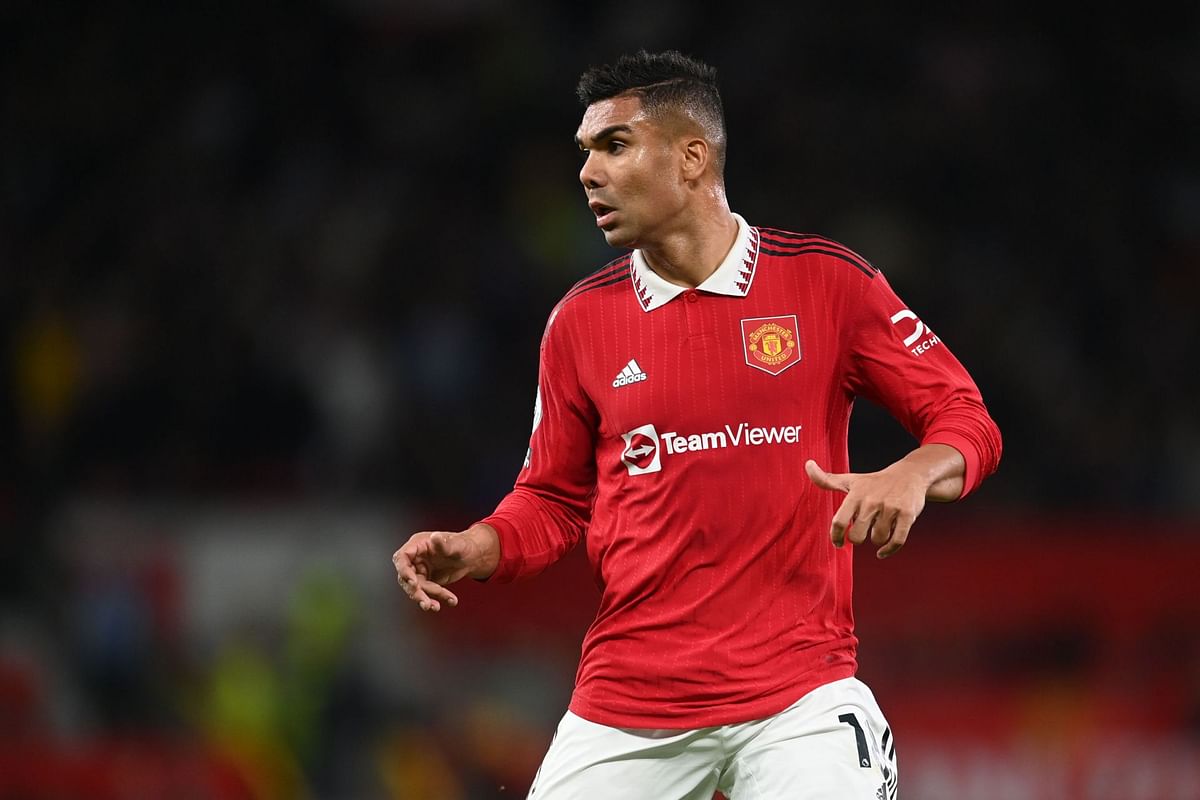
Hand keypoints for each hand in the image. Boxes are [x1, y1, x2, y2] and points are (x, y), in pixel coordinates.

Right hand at [392, 524, 499, 611]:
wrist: (472, 556)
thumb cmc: (462, 544)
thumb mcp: (455, 544)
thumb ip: (443, 543)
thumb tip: (435, 537)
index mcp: (418, 545)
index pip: (402, 557)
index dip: (404, 571)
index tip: (414, 583)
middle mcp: (416, 558)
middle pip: (406, 578)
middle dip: (416, 592)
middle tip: (426, 603)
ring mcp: (420, 571)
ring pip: (417, 588)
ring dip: (426, 598)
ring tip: (436, 607)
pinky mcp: (427, 581)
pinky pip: (427, 593)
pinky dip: (437, 598)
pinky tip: (450, 600)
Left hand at [804, 445, 962, 558]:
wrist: (910, 475)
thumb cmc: (875, 482)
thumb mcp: (850, 480)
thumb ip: (826, 479)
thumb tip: (807, 465)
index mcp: (856, 494)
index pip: (839, 521)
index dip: (836, 537)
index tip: (838, 543)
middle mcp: (872, 501)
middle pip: (858, 536)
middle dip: (858, 539)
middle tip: (861, 533)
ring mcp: (890, 508)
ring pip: (877, 539)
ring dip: (876, 539)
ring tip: (878, 529)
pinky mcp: (907, 515)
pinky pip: (896, 541)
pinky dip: (888, 550)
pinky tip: (882, 553)